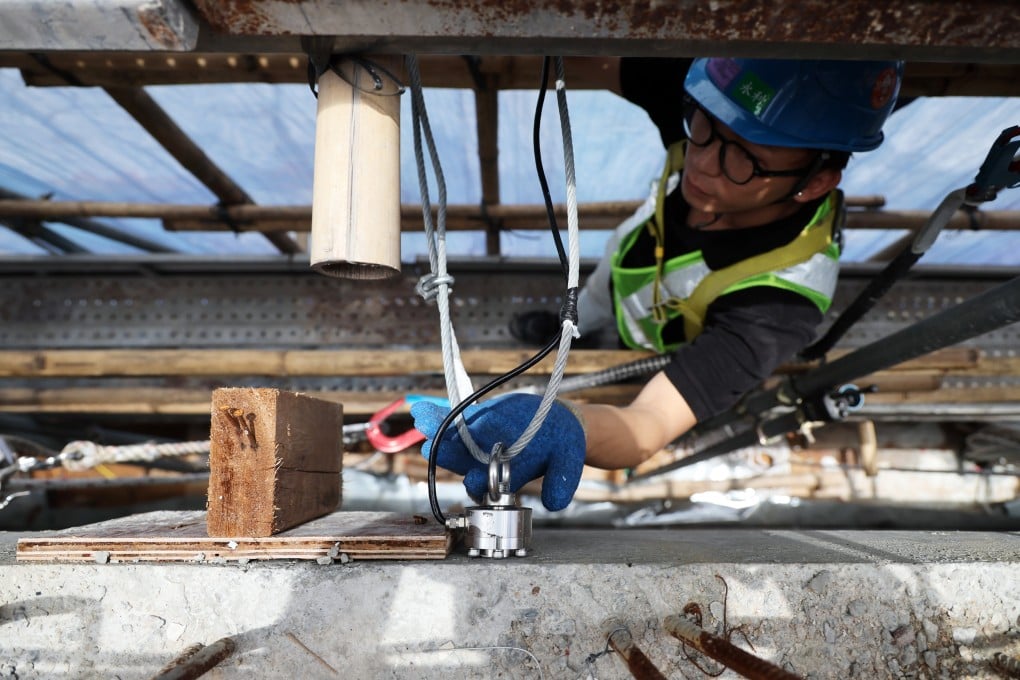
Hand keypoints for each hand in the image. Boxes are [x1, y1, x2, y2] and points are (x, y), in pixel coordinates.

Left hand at [410, 394, 585, 510]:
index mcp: (507, 476)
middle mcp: (487, 462)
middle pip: (463, 461)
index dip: (478, 481)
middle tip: (431, 447)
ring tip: (422, 418)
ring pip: (453, 440)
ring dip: (437, 429)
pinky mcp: (475, 423)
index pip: (488, 483)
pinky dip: (439, 412)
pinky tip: (420, 407)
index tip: (470, 478)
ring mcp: (478, 443)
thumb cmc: (564, 447)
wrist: (559, 426)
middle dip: (447, 454)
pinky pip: (454, 419)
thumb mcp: (568, 462)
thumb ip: (562, 481)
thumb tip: (555, 503)